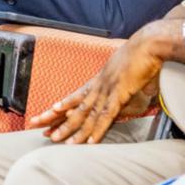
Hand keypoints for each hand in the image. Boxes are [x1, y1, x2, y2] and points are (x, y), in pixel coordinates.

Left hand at [26, 20, 171, 143]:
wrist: (149, 43)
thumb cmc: (141, 55)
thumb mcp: (127, 71)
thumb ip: (123, 84)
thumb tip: (126, 92)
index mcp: (99, 80)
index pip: (76, 96)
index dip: (61, 107)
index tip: (47, 114)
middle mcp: (99, 85)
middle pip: (73, 105)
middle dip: (54, 117)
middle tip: (35, 125)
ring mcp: (107, 89)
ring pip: (86, 114)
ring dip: (72, 129)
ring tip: (57, 140)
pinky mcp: (120, 93)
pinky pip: (107, 115)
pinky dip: (97, 129)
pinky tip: (89, 141)